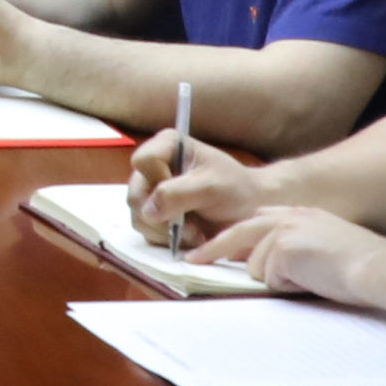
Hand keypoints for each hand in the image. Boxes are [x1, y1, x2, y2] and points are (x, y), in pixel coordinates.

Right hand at [132, 130, 266, 250]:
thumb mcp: (210, 187)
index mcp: (166, 146)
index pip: (143, 161)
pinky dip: (167, 239)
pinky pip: (147, 231)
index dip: (158, 180)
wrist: (250, 209)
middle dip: (161, 216)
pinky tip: (190, 236)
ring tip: (195, 232)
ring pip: (138, 217)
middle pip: (136, 194)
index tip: (186, 191)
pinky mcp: (155, 216)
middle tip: (189, 225)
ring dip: (166, 231)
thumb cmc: (235, 189)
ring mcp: (151, 194)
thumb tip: (147, 211)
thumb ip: (177, 194)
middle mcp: (153, 168)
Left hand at [186, 202, 385, 304]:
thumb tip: (265, 267)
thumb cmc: (359, 266)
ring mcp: (283, 231)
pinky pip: (270, 278)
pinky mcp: (282, 249)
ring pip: (256, 265)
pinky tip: (311, 280)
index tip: (218, 246)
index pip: (259, 219)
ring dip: (276, 279)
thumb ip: (294, 248)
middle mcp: (288, 217)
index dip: (237, 235)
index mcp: (300, 214)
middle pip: (239, 232)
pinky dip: (287, 285)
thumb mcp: (323, 246)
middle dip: (213, 248)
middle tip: (192, 260)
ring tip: (310, 278)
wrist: (377, 267)